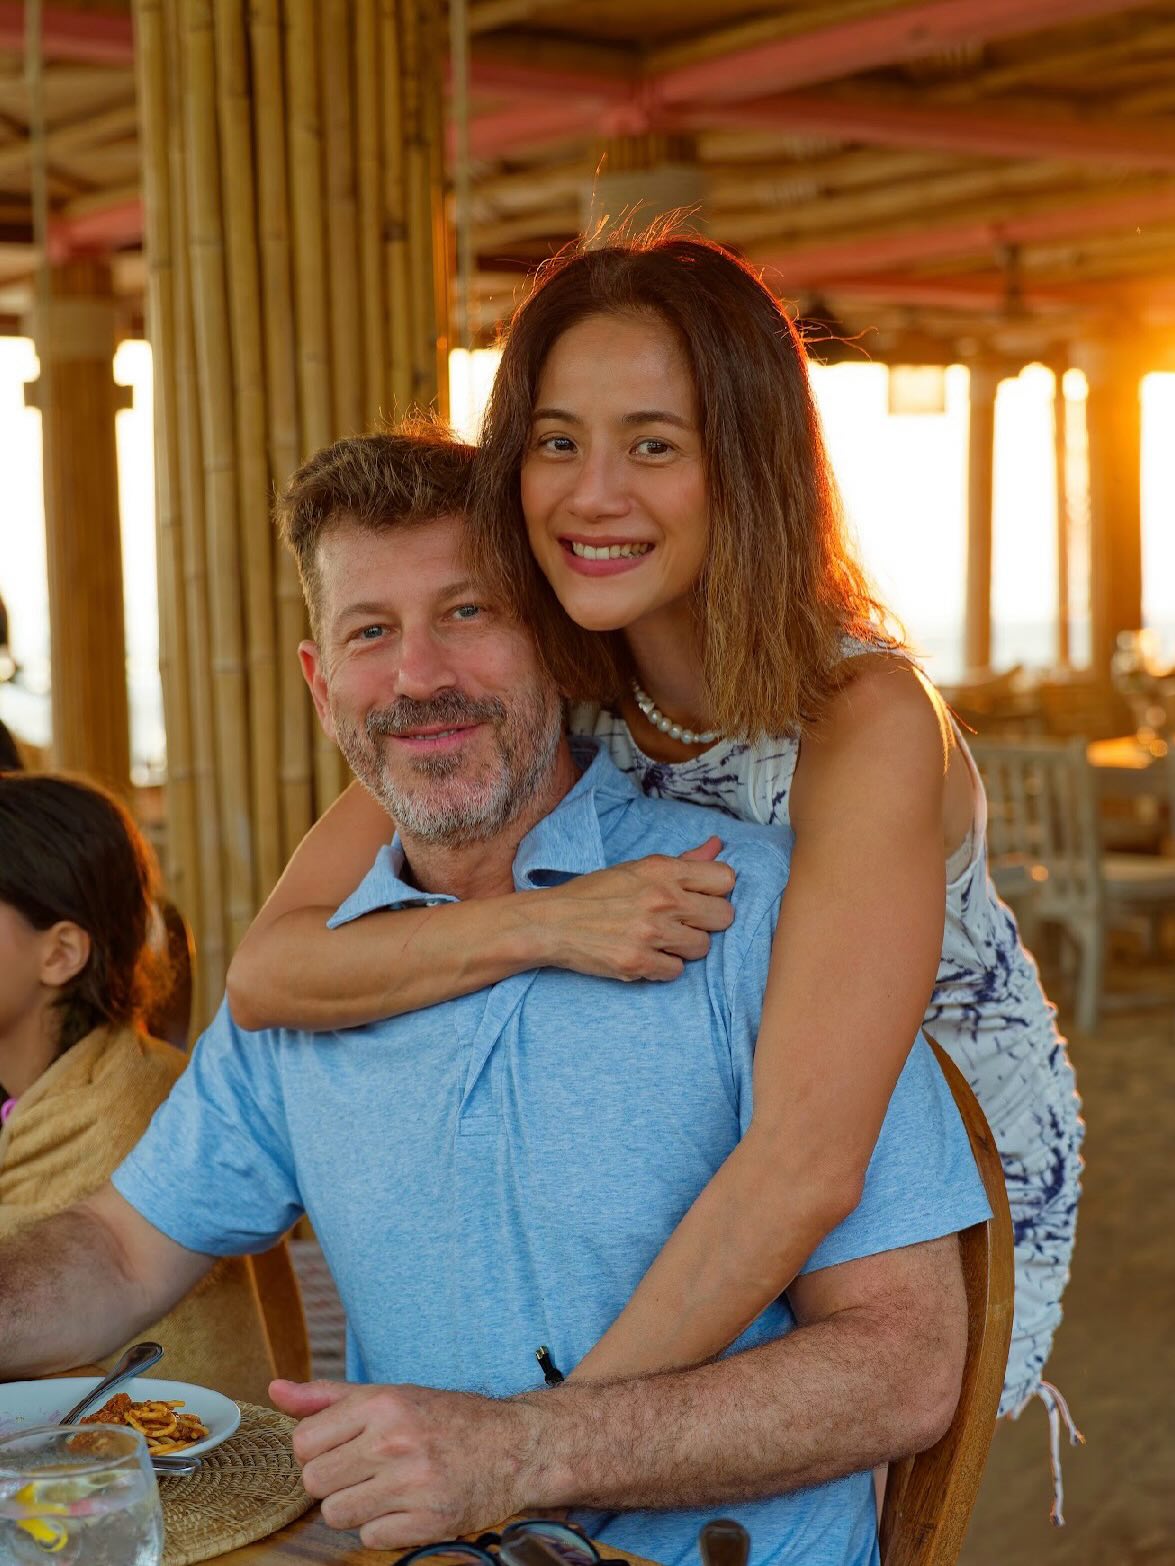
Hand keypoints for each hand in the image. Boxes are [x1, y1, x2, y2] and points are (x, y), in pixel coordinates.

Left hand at [270, 1378, 540, 1549]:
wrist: (516, 1446)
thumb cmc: (448, 1418)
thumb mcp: (390, 1394)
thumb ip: (328, 1396)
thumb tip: (275, 1389)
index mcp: (382, 1403)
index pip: (304, 1442)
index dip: (317, 1451)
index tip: (342, 1449)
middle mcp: (395, 1440)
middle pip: (315, 1483)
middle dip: (333, 1482)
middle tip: (364, 1471)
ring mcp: (413, 1483)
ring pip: (337, 1515)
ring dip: (356, 1508)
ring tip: (385, 1489)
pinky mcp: (429, 1521)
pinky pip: (371, 1540)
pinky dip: (384, 1528)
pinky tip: (406, 1506)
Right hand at [538, 837, 735, 980]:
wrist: (552, 923)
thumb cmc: (595, 893)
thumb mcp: (637, 868)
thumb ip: (683, 861)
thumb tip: (717, 845)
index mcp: (662, 869)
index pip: (725, 878)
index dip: (716, 891)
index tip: (700, 897)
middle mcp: (661, 898)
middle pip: (723, 916)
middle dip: (707, 921)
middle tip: (684, 922)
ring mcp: (651, 932)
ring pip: (702, 947)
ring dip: (684, 947)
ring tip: (659, 939)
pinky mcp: (638, 963)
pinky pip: (676, 971)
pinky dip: (662, 967)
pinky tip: (645, 955)